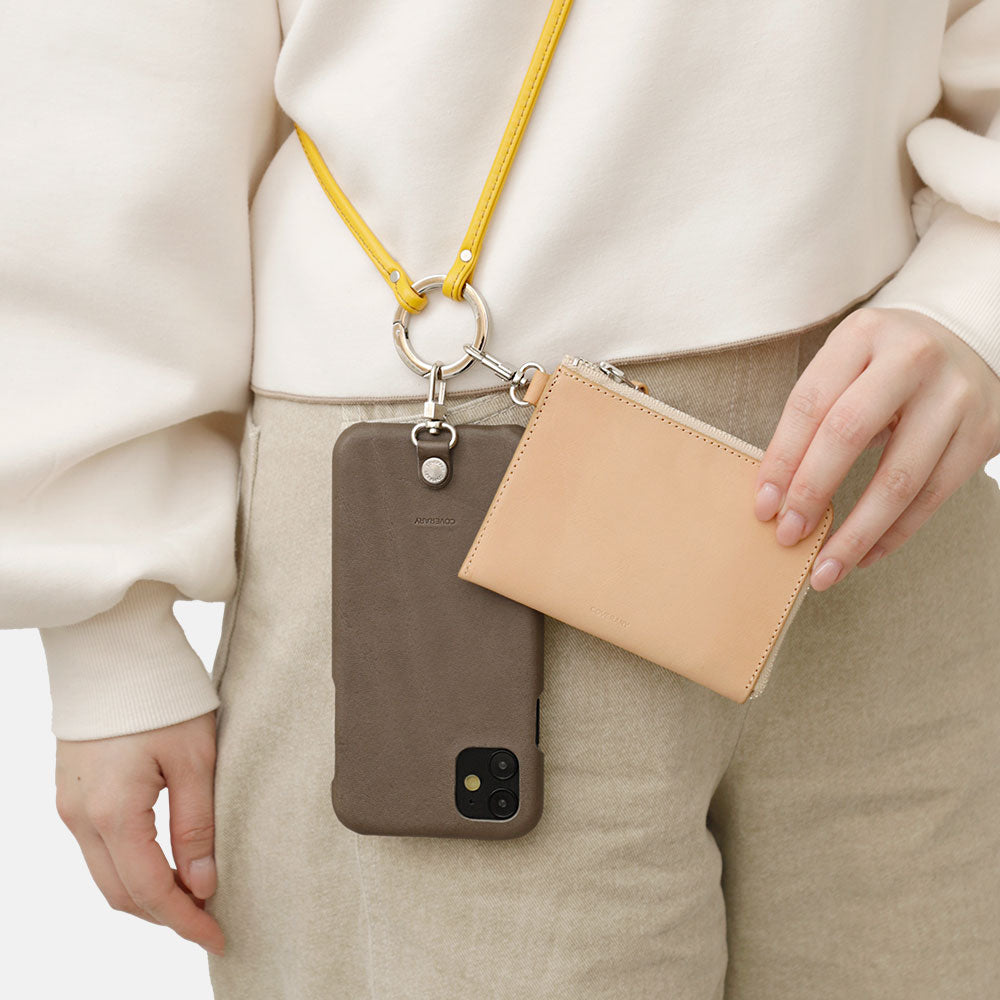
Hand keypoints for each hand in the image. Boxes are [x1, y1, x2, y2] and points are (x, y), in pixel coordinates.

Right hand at [54, 711, 224, 955]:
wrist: (114, 651)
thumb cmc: (162, 696)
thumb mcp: (195, 760)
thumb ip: (197, 826)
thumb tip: (202, 884)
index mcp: (113, 813)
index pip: (150, 890)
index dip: (185, 920)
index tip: (218, 935)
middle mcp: (81, 818)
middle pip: (121, 893)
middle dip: (165, 914)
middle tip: (210, 920)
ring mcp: (70, 806)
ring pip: (106, 875)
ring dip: (147, 893)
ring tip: (193, 895)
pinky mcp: (73, 793)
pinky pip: (98, 849)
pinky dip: (130, 867)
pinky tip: (162, 863)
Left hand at [753, 306, 999, 589]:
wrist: (968, 341)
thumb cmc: (884, 364)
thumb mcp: (846, 366)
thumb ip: (813, 417)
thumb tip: (774, 493)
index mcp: (862, 335)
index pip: (810, 404)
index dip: (782, 459)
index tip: (763, 505)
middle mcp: (912, 358)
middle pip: (849, 434)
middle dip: (812, 492)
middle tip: (787, 535)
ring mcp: (955, 396)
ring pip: (899, 478)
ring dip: (856, 533)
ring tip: (824, 569)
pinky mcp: (984, 432)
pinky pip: (933, 495)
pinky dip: (894, 534)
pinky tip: (864, 556)